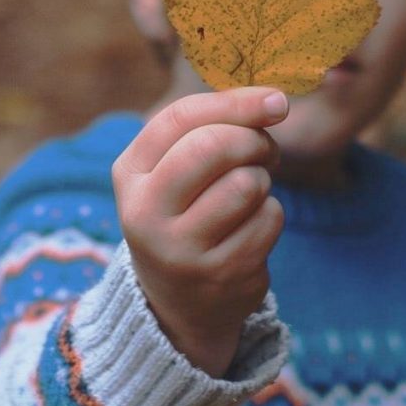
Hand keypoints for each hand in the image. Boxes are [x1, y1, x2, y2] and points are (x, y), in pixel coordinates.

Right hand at [112, 87, 289, 375]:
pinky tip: (250, 229)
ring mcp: (181, 250)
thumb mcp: (173, 171)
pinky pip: (268, 219)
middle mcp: (146, 213)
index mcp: (130, 175)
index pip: (180, 118)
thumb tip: (274, 101)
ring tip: (249, 193)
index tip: (275, 101)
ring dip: (262, 181)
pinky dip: (270, 215)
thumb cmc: (185, 214)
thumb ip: (210, 129)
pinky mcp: (220, 274)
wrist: (177, 304)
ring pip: (246, 183)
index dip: (235, 102)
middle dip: (253, 140)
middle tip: (265, 150)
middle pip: (212, 147)